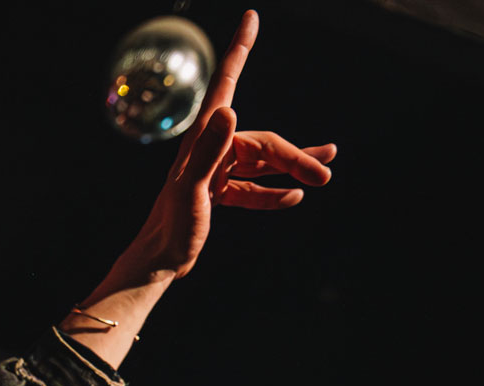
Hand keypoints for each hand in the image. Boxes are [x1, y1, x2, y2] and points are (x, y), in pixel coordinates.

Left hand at [104, 12, 335, 285]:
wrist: (157, 263)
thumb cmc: (171, 228)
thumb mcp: (193, 191)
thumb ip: (209, 152)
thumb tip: (229, 109)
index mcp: (202, 140)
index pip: (226, 84)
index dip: (240, 49)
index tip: (251, 17)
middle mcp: (210, 150)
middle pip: (262, 143)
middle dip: (295, 156)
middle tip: (326, 174)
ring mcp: (216, 171)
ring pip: (263, 163)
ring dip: (293, 167)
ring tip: (325, 172)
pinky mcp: (218, 194)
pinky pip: (253, 188)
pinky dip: (273, 193)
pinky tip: (293, 197)